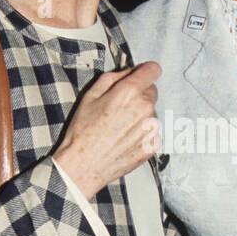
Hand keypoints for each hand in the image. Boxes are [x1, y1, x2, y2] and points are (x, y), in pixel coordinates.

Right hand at [52, 61, 161, 199]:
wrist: (84, 165)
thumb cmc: (83, 130)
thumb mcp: (90, 95)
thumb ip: (113, 78)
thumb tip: (129, 72)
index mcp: (130, 92)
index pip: (153, 70)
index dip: (145, 71)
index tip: (139, 76)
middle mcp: (146, 108)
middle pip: (152, 91)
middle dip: (140, 94)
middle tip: (120, 107)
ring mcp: (151, 128)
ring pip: (151, 112)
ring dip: (141, 115)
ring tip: (120, 128)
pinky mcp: (153, 145)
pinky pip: (152, 131)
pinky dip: (142, 133)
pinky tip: (125, 140)